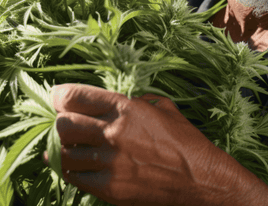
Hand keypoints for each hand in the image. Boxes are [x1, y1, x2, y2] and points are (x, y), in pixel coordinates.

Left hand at [50, 84, 235, 205]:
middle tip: (61, 121)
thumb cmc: (184, 139)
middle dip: (59, 120)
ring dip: (62, 147)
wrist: (197, 177)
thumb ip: (137, 100)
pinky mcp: (108, 188)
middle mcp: (114, 133)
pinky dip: (71, 169)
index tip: (56, 96)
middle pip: (64, 124)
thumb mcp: (163, 107)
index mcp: (127, 109)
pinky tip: (76, 164)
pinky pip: (74, 177)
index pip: (78, 97)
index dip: (61, 94)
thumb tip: (118, 100)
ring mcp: (109, 162)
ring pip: (63, 152)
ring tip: (66, 145)